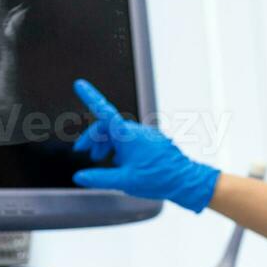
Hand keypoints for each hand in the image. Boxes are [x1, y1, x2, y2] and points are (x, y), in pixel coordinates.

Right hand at [70, 79, 220, 212]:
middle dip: (93, 137)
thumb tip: (80, 177)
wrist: (186, 180)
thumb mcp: (124, 181)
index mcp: (127, 136)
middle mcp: (136, 131)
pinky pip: (130, 139)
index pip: (104, 112)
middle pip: (107, 126)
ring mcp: (145, 135)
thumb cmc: (159, 179)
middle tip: (82, 151)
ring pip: (118, 133)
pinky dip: (119, 147)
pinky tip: (118, 162)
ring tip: (99, 158)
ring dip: (106, 143)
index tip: (80, 85)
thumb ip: (99, 178)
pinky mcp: (152, 141)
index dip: (90, 97)